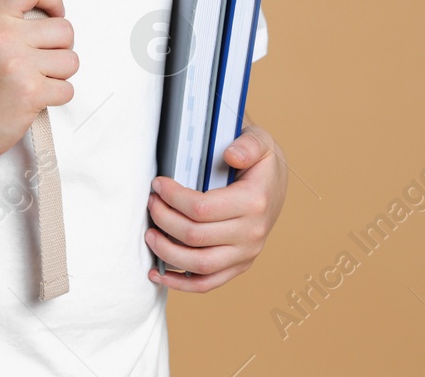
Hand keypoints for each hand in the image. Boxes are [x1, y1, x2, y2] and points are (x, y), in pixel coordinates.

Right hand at [0, 0, 77, 162]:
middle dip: (60, 48)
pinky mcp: (30, 92)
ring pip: (71, 60)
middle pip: (65, 29)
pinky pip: (68, 89)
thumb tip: (54, 11)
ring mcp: (17, 64)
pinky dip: (56, 96)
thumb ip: (14, 17)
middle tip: (39, 61)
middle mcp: (3, 36)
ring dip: (60, 74)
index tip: (52, 16)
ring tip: (36, 79)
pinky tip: (34, 97)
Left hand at [144, 121, 287, 291]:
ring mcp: (246, 254)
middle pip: (194, 236)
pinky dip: (180, 284)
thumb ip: (247, 144)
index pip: (201, 208)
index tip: (157, 184)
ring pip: (198, 264)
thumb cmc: (260, 160)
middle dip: (163, 218)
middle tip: (150, 202)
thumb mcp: (260, 141)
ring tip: (149, 233)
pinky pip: (207, 283)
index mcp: (254, 202)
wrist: (275, 183)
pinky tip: (157, 274)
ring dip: (166, 251)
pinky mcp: (238, 266)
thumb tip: (231, 155)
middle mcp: (252, 233)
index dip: (172, 197)